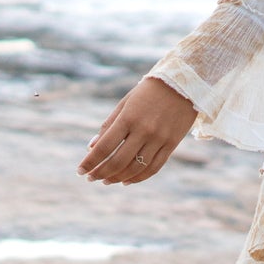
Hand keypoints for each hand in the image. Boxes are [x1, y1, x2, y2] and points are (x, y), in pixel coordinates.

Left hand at [77, 77, 197, 185]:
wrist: (183, 83)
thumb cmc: (148, 92)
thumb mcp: (125, 104)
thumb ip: (109, 125)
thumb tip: (91, 147)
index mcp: (128, 118)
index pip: (104, 147)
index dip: (90, 162)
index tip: (80, 171)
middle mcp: (144, 130)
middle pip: (118, 161)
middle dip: (101, 173)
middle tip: (91, 178)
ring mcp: (159, 139)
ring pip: (136, 168)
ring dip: (118, 178)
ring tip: (107, 181)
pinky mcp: (172, 144)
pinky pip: (154, 167)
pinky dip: (138, 177)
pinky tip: (126, 180)